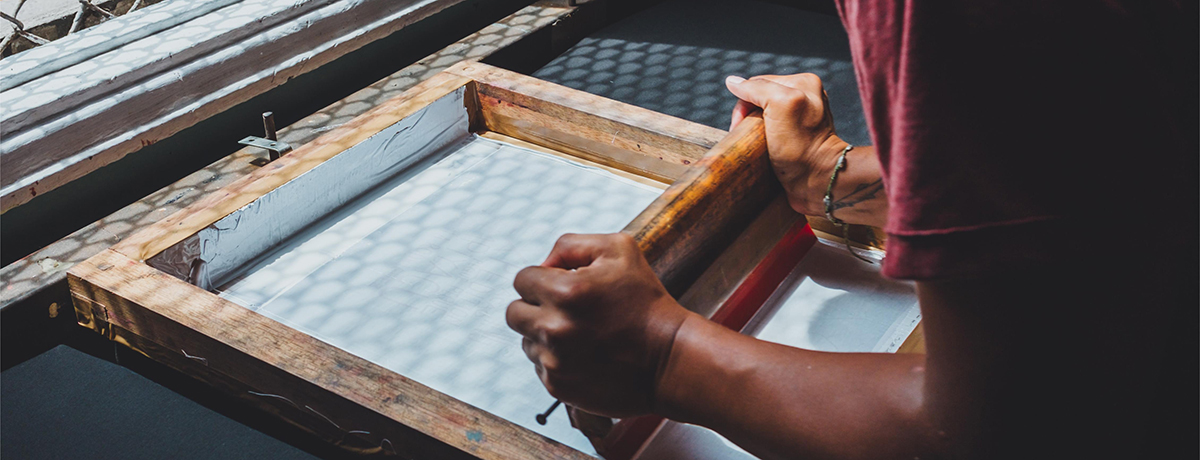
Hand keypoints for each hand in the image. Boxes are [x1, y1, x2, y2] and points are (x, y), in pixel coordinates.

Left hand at [506, 233, 692, 417]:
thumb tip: (544, 263)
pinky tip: (585, 355)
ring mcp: (554, 362)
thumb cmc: (647, 301)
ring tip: (582, 334)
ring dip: (545, 335)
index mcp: (564, 292)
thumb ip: (571, 245)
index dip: (544, 279)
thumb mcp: (619, 249)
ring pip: (526, 341)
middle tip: (565, 309)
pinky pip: (540, 367)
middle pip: (514, 312)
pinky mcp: (558, 387)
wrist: (670, 358)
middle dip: (536, 306)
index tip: (565, 286)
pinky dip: (557, 360)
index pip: (522, 279)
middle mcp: (553, 329)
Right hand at [726, 74, 849, 215]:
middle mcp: (805, 96)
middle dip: (748, 116)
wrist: (818, 182)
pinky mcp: (797, 137)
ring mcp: (801, 117)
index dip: (743, 103)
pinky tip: (762, 149)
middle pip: (759, 99)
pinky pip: (770, 130)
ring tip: (754, 145)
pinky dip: (761, 139)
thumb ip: (757, 89)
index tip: (740, 125)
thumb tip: (733, 82)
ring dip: (753, 129)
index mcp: (803, 82)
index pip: (757, 84)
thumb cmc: (801, 148)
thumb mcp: (779, 106)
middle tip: (747, 136)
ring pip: (763, 115)